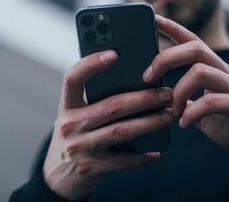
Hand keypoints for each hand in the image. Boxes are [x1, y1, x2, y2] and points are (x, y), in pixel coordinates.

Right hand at [43, 50, 173, 200]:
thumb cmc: (75, 135)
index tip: (114, 53)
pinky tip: (156, 151)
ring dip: (150, 122)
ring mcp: (79, 147)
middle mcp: (69, 124)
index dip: (91, 64)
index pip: (73, 78)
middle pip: (111, 105)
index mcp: (66, 105)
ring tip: (169, 115)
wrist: (58, 175)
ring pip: (121, 130)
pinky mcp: (90, 168)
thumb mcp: (76, 114)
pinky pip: (122, 161)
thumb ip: (94, 99)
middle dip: (143, 98)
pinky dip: (142, 156)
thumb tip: (135, 81)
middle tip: (167, 93)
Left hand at [142, 15, 228, 172]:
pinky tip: (185, 124)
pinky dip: (192, 112)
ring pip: (200, 71)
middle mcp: (228, 73)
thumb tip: (161, 98)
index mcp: (217, 71)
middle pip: (195, 49)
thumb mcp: (204, 112)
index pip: (193, 41)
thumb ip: (187, 101)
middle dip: (165, 58)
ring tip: (173, 111)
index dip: (173, 28)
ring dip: (178, 92)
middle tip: (147, 77)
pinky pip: (212, 101)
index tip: (154, 18)